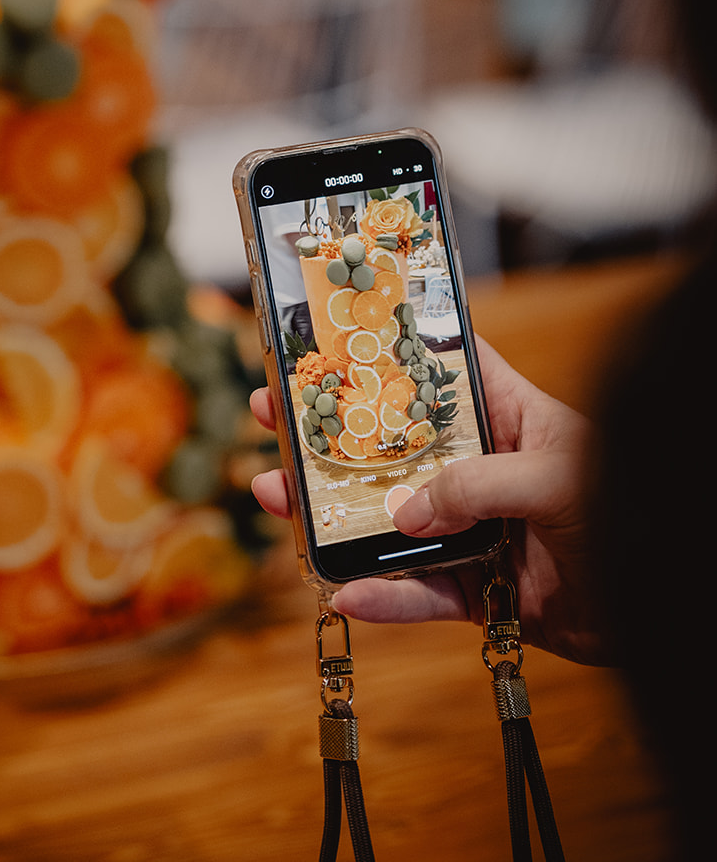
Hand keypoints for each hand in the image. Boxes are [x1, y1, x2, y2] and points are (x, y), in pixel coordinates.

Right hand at [250, 336, 606, 664]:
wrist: (668, 606)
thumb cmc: (629, 513)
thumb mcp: (558, 478)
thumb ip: (478, 485)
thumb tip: (405, 512)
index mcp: (513, 418)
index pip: (448, 368)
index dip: (394, 350)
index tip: (334, 336)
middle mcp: (487, 468)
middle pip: (397, 445)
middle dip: (335, 431)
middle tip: (275, 413)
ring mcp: (479, 529)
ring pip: (392, 521)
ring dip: (334, 514)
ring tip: (274, 496)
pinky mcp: (481, 591)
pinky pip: (421, 594)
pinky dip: (384, 597)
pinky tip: (343, 592)